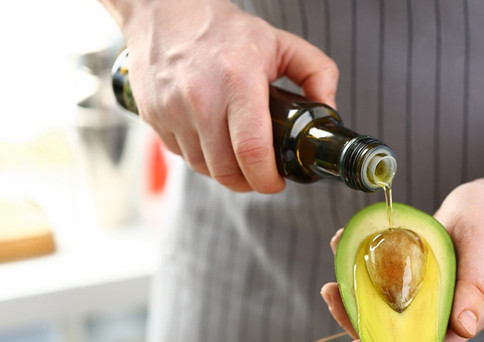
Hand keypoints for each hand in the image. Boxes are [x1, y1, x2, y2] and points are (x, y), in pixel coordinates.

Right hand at [119, 0, 338, 192]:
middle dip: (249, 182)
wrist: (165, 10)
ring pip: (203, 168)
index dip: (267, 178)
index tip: (277, 182)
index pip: (252, 150)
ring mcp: (172, 109)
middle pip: (226, 169)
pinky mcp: (153, 116)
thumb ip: (318, 73)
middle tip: (262, 175)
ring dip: (225, 173)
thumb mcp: (281, 43)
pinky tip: (214, 142)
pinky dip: (201, 158)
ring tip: (239, 159)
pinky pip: (181, 156)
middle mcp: (200, 98)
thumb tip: (329, 113)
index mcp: (237, 81)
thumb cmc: (224, 30)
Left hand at [320, 180, 483, 341]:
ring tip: (332, 281)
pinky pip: (385, 285)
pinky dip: (363, 273)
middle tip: (332, 295)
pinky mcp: (415, 280)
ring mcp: (426, 298)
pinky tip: (345, 249)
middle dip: (360, 324)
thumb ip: (476, 287)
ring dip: (355, 300)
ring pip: (386, 313)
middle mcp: (442, 314)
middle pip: (397, 335)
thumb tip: (465, 328)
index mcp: (464, 319)